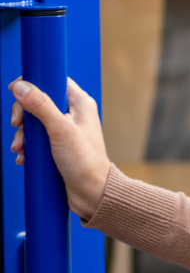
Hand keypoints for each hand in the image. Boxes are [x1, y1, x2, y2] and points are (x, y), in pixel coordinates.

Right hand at [9, 77, 110, 220]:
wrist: (91, 192)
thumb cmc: (84, 160)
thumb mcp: (59, 129)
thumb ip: (41, 106)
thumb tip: (21, 86)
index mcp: (80, 103)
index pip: (54, 81)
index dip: (34, 83)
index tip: (15, 91)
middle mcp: (74, 114)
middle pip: (40, 101)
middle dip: (24, 114)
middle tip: (17, 124)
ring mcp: (66, 130)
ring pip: (35, 123)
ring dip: (23, 135)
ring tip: (20, 149)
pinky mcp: (58, 146)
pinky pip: (37, 140)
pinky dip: (28, 148)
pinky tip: (24, 158)